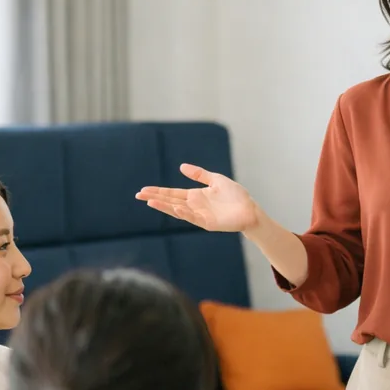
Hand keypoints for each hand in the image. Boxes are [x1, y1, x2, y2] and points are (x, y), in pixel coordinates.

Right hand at [136, 165, 258, 232]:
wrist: (250, 209)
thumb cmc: (236, 196)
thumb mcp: (216, 180)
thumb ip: (199, 174)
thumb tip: (181, 167)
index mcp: (195, 196)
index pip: (172, 194)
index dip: (158, 192)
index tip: (143, 190)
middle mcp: (195, 206)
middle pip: (171, 202)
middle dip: (155, 198)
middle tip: (138, 195)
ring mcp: (200, 215)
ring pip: (178, 211)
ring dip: (165, 207)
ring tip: (151, 201)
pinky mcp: (208, 223)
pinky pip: (193, 218)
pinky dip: (184, 213)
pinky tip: (176, 208)